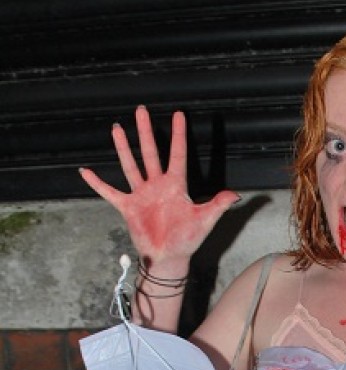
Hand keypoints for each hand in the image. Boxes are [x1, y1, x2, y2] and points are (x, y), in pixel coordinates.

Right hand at [79, 106, 239, 263]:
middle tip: (141, 110)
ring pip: (130, 166)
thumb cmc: (188, 240)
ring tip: (116, 128)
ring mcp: (141, 195)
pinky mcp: (128, 207)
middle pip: (150, 153)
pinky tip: (85, 171)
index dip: (178, 135)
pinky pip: (109, 193)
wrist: (168, 258)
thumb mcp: (204, 221)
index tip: (178, 114)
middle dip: (146, 132)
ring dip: (123, 148)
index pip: (178, 155)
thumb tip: (236, 195)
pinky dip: (97, 184)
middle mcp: (157, 186)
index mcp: (176, 186)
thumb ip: (218, 205)